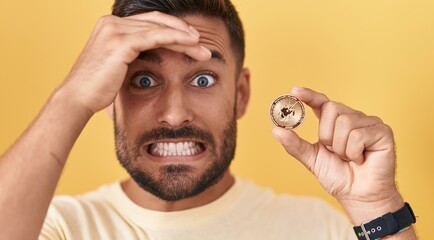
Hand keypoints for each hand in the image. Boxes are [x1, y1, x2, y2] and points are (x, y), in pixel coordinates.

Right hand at [59, 11, 210, 113]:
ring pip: (160, 28)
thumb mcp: (116, 67)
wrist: (78, 99)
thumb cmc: (97, 89)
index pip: (149, 22)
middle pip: (156, 22)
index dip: (172, 29)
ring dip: (185, 37)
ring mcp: (115, 30)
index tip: (191, 41)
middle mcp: (111, 23)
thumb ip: (131, 56)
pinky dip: (176, 39)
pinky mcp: (121, 41)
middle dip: (183, 31)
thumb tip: (151, 59)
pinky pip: (156, 36)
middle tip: (204, 43)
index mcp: (110, 26)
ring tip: (204, 48)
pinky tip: (192, 44)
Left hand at [272, 87, 402, 223]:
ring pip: (345, 122)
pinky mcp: (383, 132)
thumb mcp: (312, 158)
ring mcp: (369, 123)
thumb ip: (295, 144)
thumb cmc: (338, 176)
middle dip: (327, 135)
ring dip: (341, 147)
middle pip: (331, 109)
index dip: (309, 95)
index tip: (294, 92)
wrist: (358, 197)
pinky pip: (358, 135)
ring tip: (350, 158)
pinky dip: (354, 152)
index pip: (322, 102)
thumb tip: (276, 130)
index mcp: (335, 122)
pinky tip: (361, 159)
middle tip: (334, 152)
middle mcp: (353, 118)